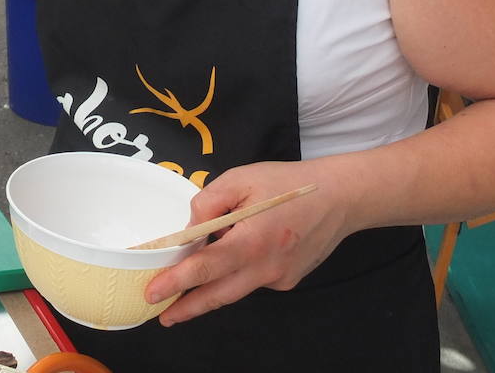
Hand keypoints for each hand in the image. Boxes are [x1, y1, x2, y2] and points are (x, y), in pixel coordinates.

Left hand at [145, 160, 353, 326]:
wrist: (339, 197)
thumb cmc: (287, 183)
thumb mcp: (240, 179)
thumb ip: (208, 203)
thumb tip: (190, 230)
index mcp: (252, 241)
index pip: (206, 267)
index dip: (177, 282)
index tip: (154, 294)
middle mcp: (266, 267)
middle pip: (218, 294)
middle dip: (187, 308)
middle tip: (161, 315)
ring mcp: (279, 278)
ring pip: (235, 290)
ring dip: (208, 296)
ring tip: (181, 300)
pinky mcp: (287, 280)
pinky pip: (253, 280)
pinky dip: (237, 275)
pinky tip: (234, 258)